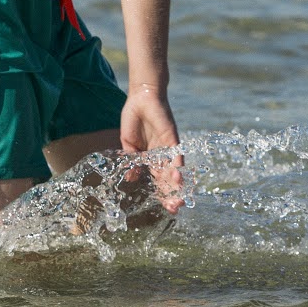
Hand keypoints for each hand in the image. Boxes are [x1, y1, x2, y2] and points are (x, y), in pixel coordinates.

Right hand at [118, 89, 183, 213]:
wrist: (141, 97)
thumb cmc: (134, 118)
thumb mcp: (129, 144)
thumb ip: (132, 160)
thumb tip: (131, 179)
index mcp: (152, 159)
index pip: (158, 181)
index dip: (162, 194)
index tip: (166, 209)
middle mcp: (163, 156)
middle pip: (169, 179)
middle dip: (172, 194)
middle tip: (174, 209)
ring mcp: (169, 148)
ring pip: (175, 170)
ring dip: (177, 185)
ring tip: (179, 199)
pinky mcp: (173, 138)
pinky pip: (176, 154)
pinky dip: (177, 166)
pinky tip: (178, 178)